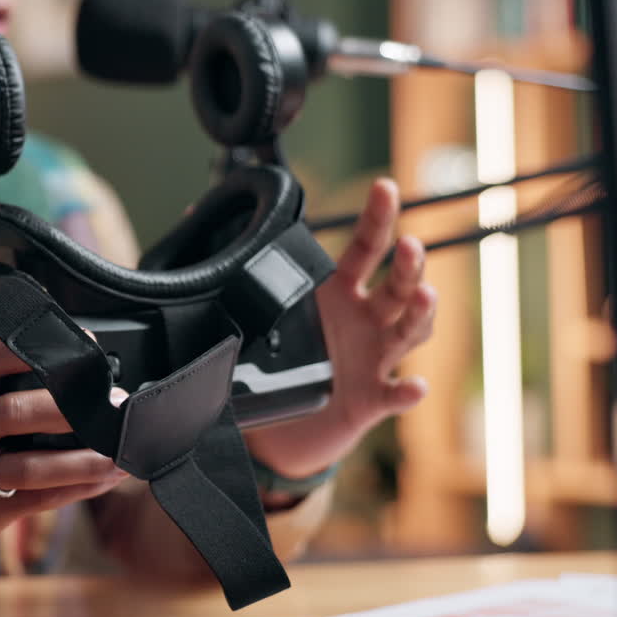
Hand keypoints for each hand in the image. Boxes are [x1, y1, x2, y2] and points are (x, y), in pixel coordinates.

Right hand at [0, 335, 127, 581]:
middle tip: (113, 404)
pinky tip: (103, 480)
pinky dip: (75, 489)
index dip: (44, 348)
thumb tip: (65, 364)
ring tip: (118, 453)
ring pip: (29, 464)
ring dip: (82, 459)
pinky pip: (34, 500)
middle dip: (72, 407)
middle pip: (15, 410)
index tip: (87, 346)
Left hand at [244, 178, 436, 478]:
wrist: (284, 429)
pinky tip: (414, 386)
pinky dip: (408, 391)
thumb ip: (230, 266)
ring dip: (419, 314)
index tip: (385, 187)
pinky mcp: (372, 400)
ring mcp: (374, 359)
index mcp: (338, 292)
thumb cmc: (281, 361)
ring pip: (408, 331)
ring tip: (424, 297)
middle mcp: (365, 320)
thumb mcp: (259, 311)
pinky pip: (394, 395)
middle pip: (398, 284)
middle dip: (409, 264)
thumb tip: (192, 212)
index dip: (378, 217)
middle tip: (409, 244)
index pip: (365, 248)